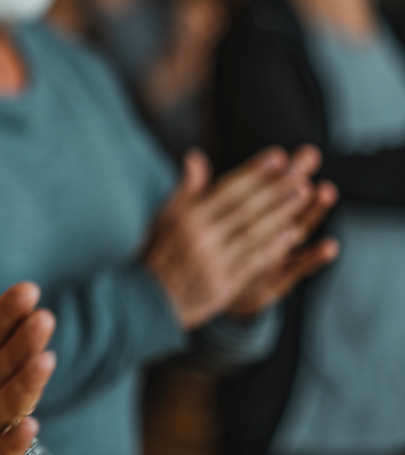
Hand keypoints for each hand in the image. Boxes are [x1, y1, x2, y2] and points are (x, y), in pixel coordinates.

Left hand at [0, 259, 55, 454]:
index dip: (8, 312)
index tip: (27, 290)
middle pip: (9, 362)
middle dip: (25, 342)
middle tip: (42, 319)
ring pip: (12, 402)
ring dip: (29, 383)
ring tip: (44, 361)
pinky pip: (1, 453)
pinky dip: (16, 442)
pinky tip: (30, 427)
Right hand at [143, 145, 332, 329]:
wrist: (150, 299)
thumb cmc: (160, 250)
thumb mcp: (165, 216)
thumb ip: (186, 189)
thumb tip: (196, 156)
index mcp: (187, 218)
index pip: (227, 190)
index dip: (254, 172)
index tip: (278, 156)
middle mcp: (201, 238)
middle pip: (246, 209)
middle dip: (276, 188)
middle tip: (301, 170)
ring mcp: (214, 262)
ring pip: (254, 233)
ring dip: (282, 213)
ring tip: (304, 193)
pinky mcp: (224, 285)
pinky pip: (254, 261)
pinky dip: (275, 246)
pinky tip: (293, 232)